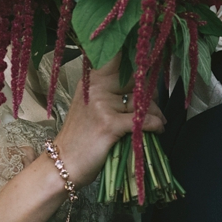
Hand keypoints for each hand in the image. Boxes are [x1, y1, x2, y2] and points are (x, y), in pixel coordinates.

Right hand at [51, 56, 165, 187]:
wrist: (62, 163)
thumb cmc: (80, 137)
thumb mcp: (90, 106)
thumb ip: (111, 91)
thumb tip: (144, 87)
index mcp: (91, 80)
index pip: (117, 58)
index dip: (137, 59)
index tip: (149, 65)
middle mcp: (96, 87)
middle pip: (135, 81)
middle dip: (150, 94)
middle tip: (155, 107)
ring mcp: (102, 104)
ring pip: (141, 102)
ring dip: (156, 112)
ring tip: (159, 121)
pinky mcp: (109, 123)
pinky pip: (142, 120)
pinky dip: (155, 125)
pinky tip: (158, 129)